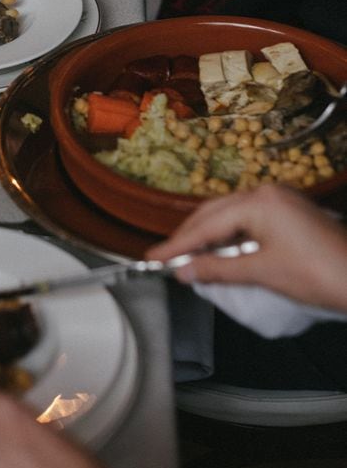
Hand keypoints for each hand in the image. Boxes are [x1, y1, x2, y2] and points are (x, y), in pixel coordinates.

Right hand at [148, 185, 346, 312]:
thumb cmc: (317, 274)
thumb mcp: (262, 272)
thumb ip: (218, 269)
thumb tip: (183, 272)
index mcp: (258, 201)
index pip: (207, 224)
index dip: (177, 244)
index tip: (151, 259)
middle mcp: (267, 192)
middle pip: (215, 212)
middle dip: (189, 236)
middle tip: (163, 258)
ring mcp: (280, 199)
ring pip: (231, 214)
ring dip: (209, 235)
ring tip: (187, 257)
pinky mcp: (290, 212)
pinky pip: (249, 218)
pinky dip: (230, 234)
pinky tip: (220, 251)